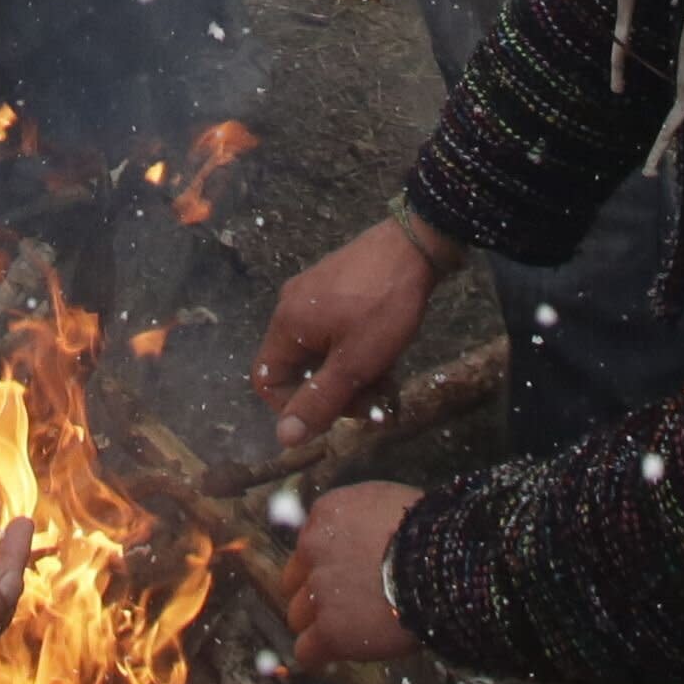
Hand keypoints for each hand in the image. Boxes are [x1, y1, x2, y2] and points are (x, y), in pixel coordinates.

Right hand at [254, 212, 447, 451]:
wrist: (416, 244)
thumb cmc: (383, 307)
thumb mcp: (354, 364)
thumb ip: (318, 402)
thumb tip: (283, 439)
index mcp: (286, 325)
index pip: (266, 379)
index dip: (294, 406)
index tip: (334, 413)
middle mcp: (291, 306)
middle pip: (298, 368)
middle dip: (334, 393)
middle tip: (372, 402)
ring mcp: (314, 293)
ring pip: (322, 352)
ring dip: (351, 375)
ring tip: (387, 380)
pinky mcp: (337, 285)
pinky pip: (335, 332)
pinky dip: (356, 350)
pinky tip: (386, 354)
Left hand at [283, 481, 423, 668]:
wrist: (442, 565)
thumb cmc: (432, 531)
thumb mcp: (390, 505)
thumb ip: (364, 522)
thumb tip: (370, 538)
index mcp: (327, 514)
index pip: (309, 544)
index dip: (328, 564)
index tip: (349, 575)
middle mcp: (313, 550)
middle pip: (295, 580)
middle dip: (315, 593)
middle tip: (346, 604)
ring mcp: (318, 592)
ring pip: (298, 616)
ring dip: (319, 624)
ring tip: (349, 631)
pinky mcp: (329, 632)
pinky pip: (307, 652)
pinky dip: (320, 655)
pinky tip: (336, 656)